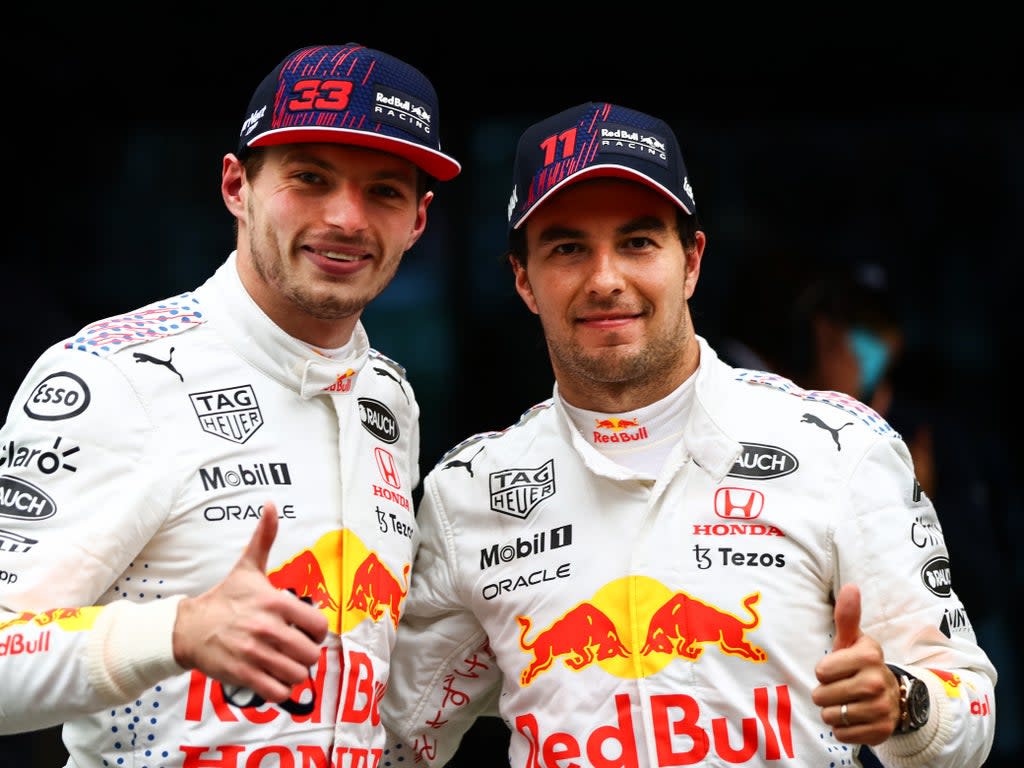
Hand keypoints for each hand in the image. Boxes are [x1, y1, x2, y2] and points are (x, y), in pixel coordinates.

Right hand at [172, 502, 328, 703]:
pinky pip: (278, 692)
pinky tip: (274, 677)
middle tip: (295, 649)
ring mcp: (255, 654)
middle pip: (311, 654)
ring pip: (297, 674)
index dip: (317, 632)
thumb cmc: (225, 598)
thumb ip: (264, 537)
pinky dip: (281, 689)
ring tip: (285, 664)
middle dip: (306, 654)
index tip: (306, 630)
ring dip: (295, 673)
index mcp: (275, 602)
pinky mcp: (243, 675)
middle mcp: (268, 628)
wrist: (189, 628)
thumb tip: (271, 504)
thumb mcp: (247, 567)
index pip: (319, 626)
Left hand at [812, 583, 900, 744]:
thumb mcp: (853, 641)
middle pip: (822, 696)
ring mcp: (881, 708)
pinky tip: (855, 718)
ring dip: (833, 712)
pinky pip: (842, 734)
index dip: (825, 671)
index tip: (840, 668)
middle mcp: (877, 681)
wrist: (891, 697)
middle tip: (842, 688)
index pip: (821, 671)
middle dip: (826, 694)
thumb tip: (851, 587)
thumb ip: (847, 616)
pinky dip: (843, 729)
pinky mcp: (880, 732)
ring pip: (830, 716)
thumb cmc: (860, 665)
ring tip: (848, 702)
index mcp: (869, 655)